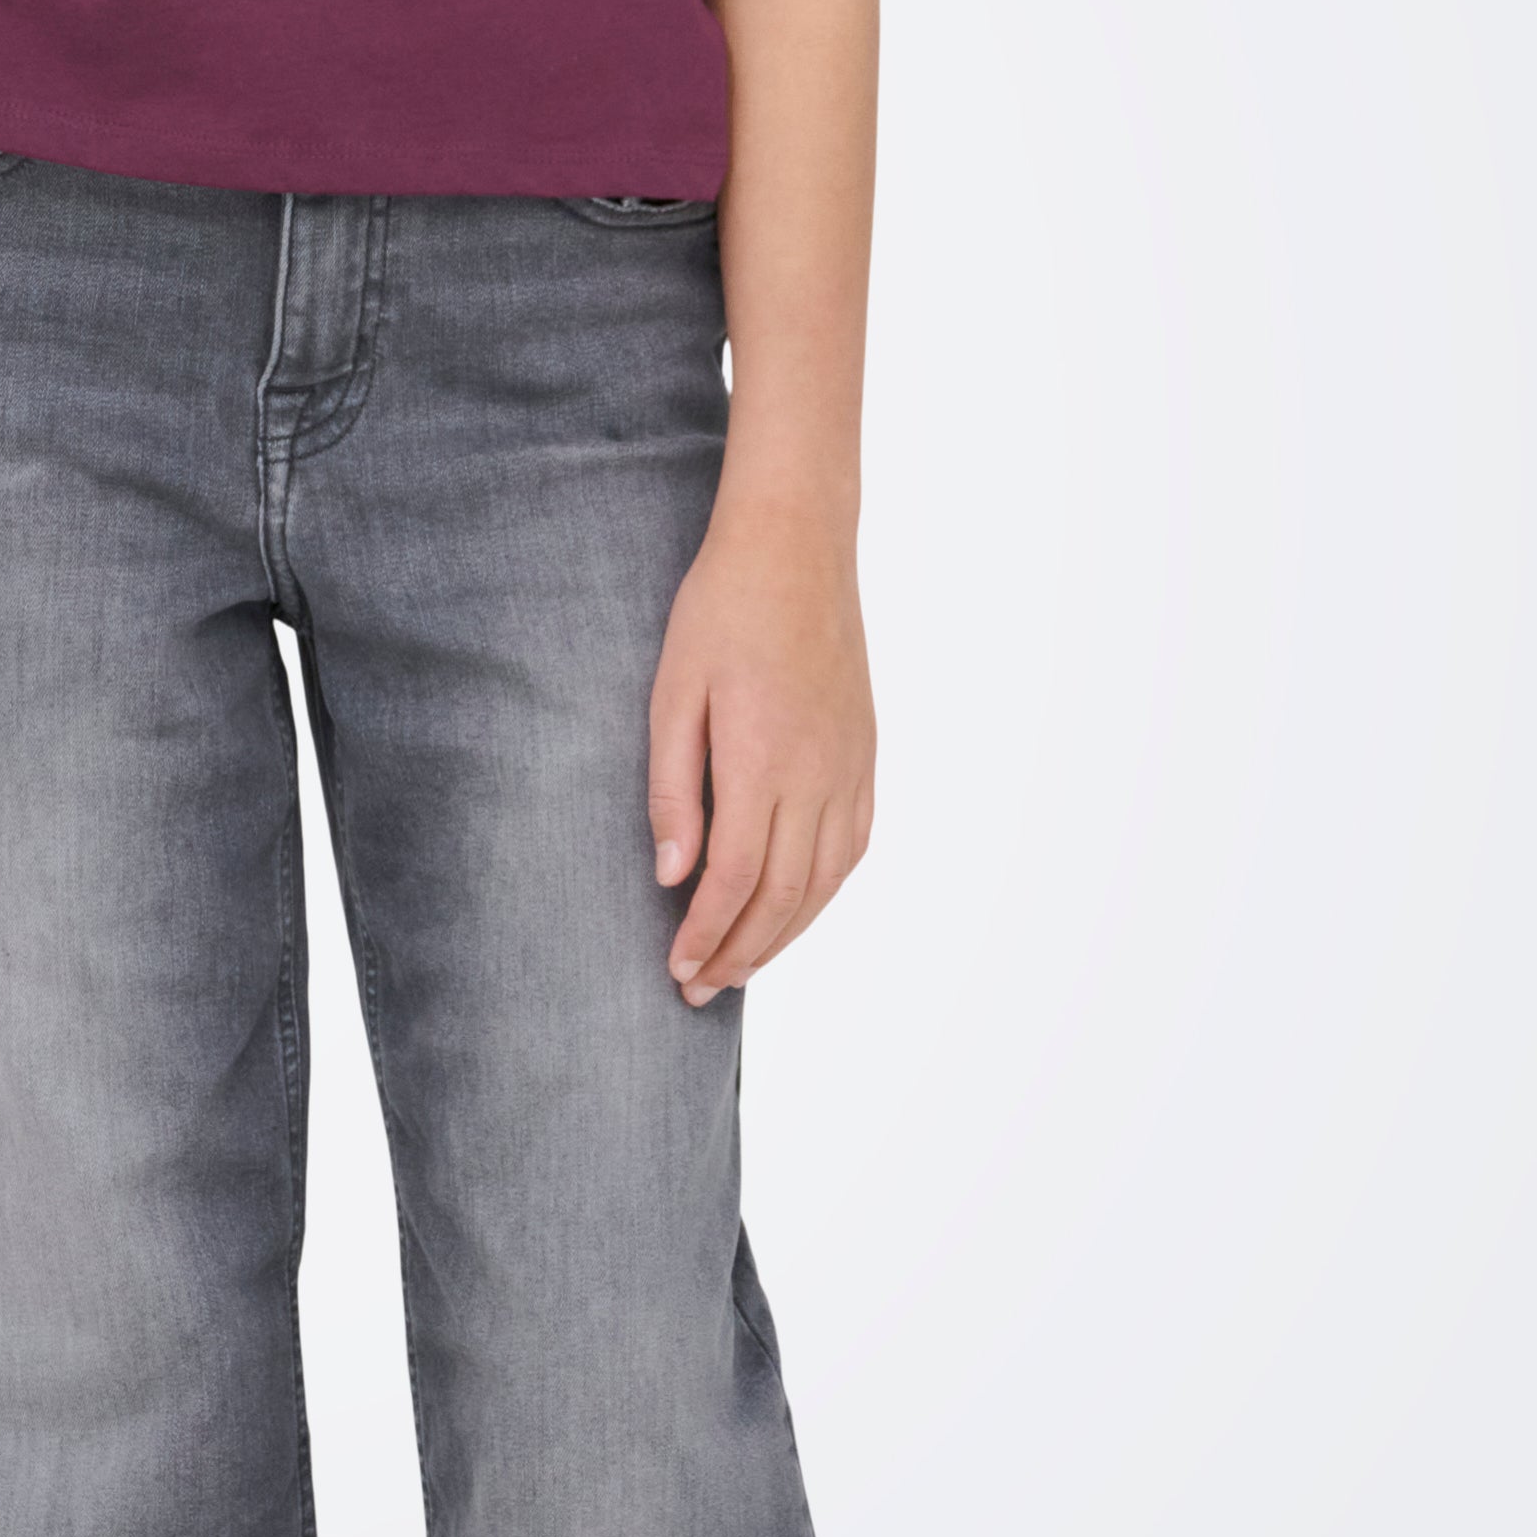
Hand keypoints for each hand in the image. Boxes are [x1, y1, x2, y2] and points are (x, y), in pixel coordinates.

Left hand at [649, 499, 876, 1005]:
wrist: (796, 547)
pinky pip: (853, 844)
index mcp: (763, 760)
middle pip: (783, 894)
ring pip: (824, 880)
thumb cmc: (721, 610)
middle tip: (701, 989)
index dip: (706, 933)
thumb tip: (671, 874)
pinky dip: (824, 891)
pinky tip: (798, 909)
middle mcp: (817, 774)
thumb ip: (672, 789)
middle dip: (740, 951)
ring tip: (742, 966)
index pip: (736, 878)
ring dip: (784, 934)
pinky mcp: (865, 753)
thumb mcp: (672, 694)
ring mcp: (849, 766)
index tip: (677, 969)